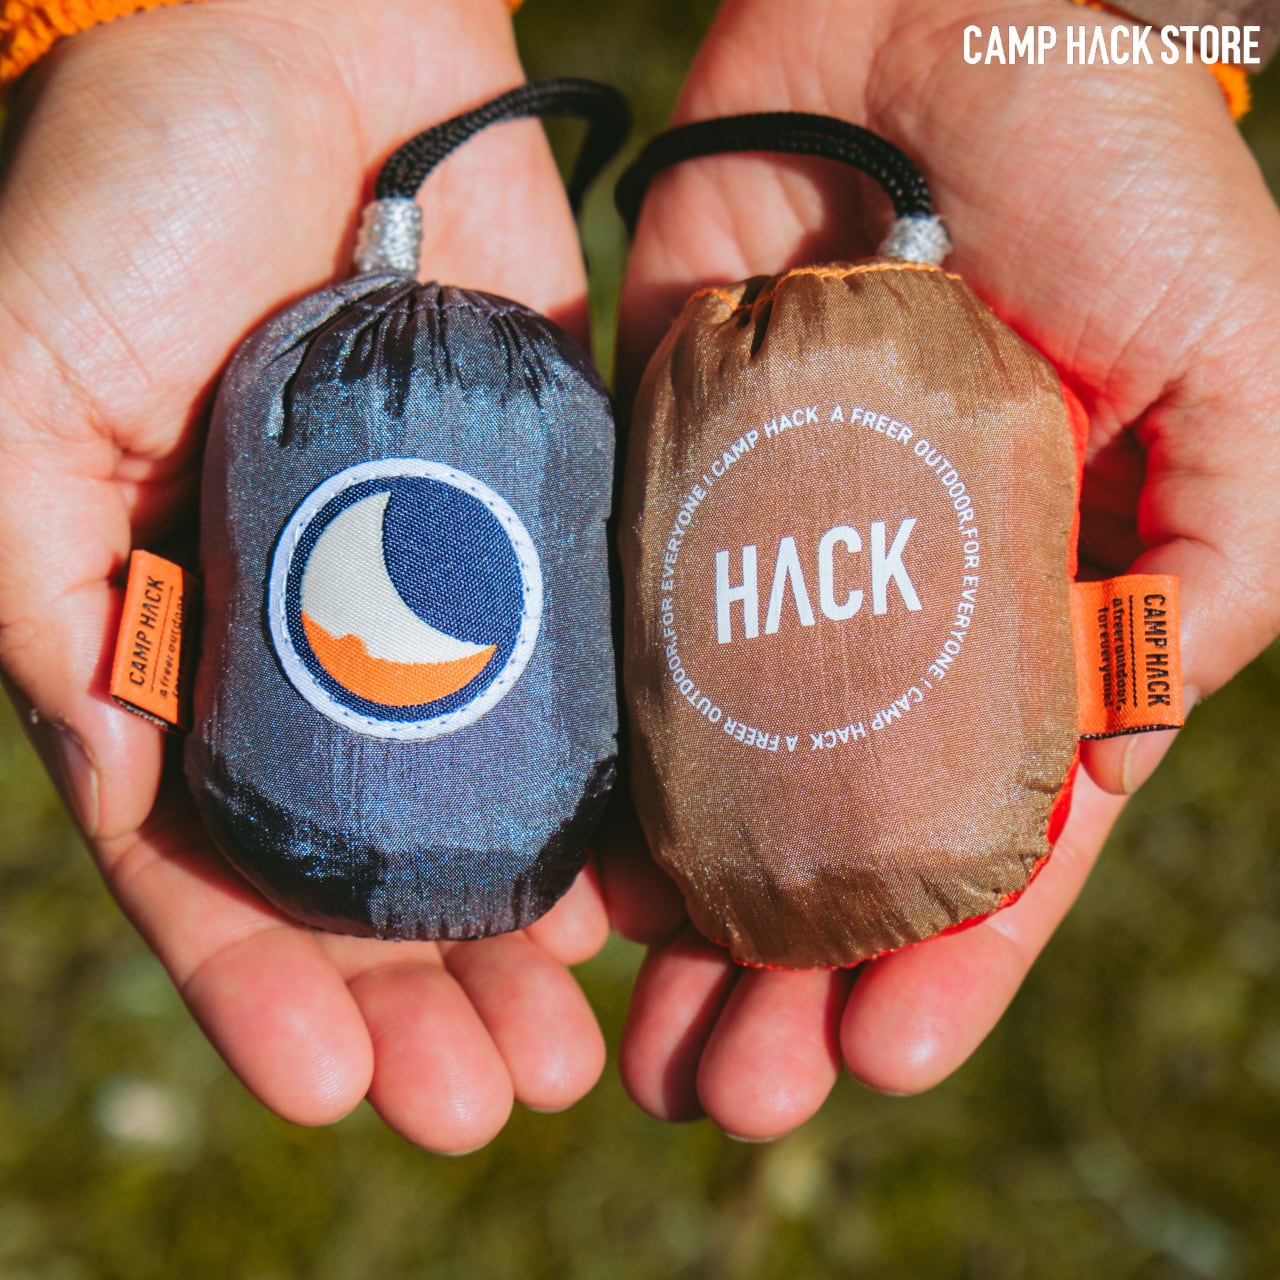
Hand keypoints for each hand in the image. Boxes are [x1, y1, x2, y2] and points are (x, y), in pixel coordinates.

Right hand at [0, 0, 607, 1152]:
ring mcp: (445, 579)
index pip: (212, 854)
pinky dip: (612, 781)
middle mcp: (319, 631)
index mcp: (175, 632)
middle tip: (496, 1102)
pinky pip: (585, 670)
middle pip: (374, 858)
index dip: (264, 987)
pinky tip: (650, 881)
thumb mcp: (12, 397)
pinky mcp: (550, 512)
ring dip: (528, 927)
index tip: (329, 1092)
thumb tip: (105, 775)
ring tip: (579, 1044)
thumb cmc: (118, 190)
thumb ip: (39, 591)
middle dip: (424, 992)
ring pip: (492, 797)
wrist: (296, 43)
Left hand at [606, 0, 1279, 1136]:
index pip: (996, 822)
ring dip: (689, 919)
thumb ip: (1207, 561)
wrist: (931, 15)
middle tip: (725, 1097)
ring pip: (725, 781)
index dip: (952, 955)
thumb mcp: (1232, 363)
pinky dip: (609, 768)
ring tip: (645, 1048)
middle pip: (841, 835)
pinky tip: (577, 879)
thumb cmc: (1114, 162)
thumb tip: (1118, 746)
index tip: (883, 1063)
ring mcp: (775, 555)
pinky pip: (631, 650)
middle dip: (794, 976)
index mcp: (1040, 603)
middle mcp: (898, 605)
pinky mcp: (668, 487)